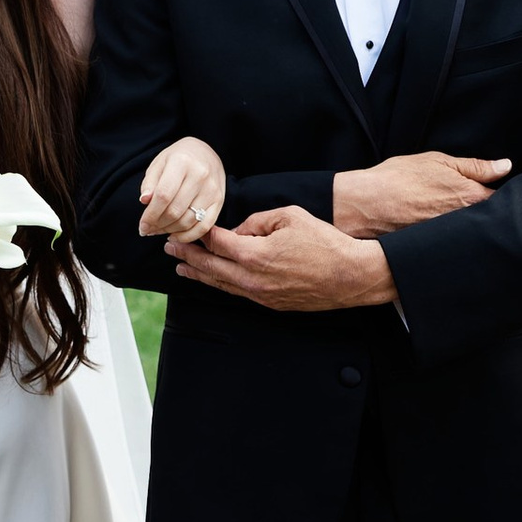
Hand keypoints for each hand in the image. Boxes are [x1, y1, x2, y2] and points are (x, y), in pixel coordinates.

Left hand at [140, 137, 227, 244]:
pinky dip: (188, 236)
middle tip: (148, 229)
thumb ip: (150, 182)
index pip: (163, 196)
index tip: (142, 226)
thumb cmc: (178, 158)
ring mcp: (212, 189)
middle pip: (175, 211)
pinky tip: (175, 235)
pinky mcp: (219, 200)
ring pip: (188, 221)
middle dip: (157, 225)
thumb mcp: (159, 163)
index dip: (150, 215)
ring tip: (159, 230)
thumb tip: (145, 201)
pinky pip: (204, 226)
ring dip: (170, 230)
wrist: (206, 152)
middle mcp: (200, 175)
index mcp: (181, 162)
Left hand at [176, 206, 395, 312]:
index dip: (201, 234)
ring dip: (199, 275)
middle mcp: (253, 279)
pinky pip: (239, 294)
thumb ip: (258, 221)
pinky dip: (221, 286)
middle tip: (170, 248)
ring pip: (222, 285)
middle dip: (188, 257)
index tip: (189, 227)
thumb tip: (240, 229)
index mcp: (255, 255)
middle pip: (211, 268)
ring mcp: (262, 295)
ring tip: (182, 268)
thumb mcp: (290, 217)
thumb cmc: (324, 243)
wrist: (351, 275)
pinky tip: (214, 281)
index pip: (218, 243)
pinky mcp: (272, 304)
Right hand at [332, 152, 509, 236]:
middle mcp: (465, 223)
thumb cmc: (398, 179)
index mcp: (470, 197)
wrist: (365, 205)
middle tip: (471, 208)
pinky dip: (453, 243)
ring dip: (471, 231)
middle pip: (490, 222)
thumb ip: (476, 166)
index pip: (502, 202)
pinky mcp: (437, 254)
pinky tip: (440, 236)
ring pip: (473, 236)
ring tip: (450, 220)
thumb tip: (505, 166)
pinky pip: (454, 248)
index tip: (494, 194)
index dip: (502, 198)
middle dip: (488, 217)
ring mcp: (451, 241)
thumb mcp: (438, 161)